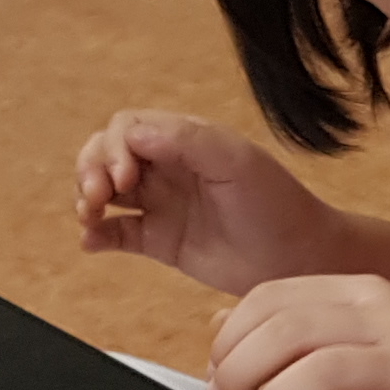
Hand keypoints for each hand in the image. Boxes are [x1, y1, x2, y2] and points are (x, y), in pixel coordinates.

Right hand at [73, 111, 345, 292]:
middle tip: (97, 197)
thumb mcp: (237, 162)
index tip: (125, 177)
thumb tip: (132, 134)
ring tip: (90, 216)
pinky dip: (97, 235)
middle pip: (106, 156)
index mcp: (184, 140)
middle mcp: (168, 167)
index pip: (127, 130)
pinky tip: (92, 242)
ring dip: (87, 199)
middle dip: (91, 170)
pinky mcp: (161, 241)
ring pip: (105, 192)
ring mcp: (162, 204)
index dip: (114, 149)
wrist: (302, 259)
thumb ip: (186, 141)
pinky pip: (117, 234)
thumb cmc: (278, 205)